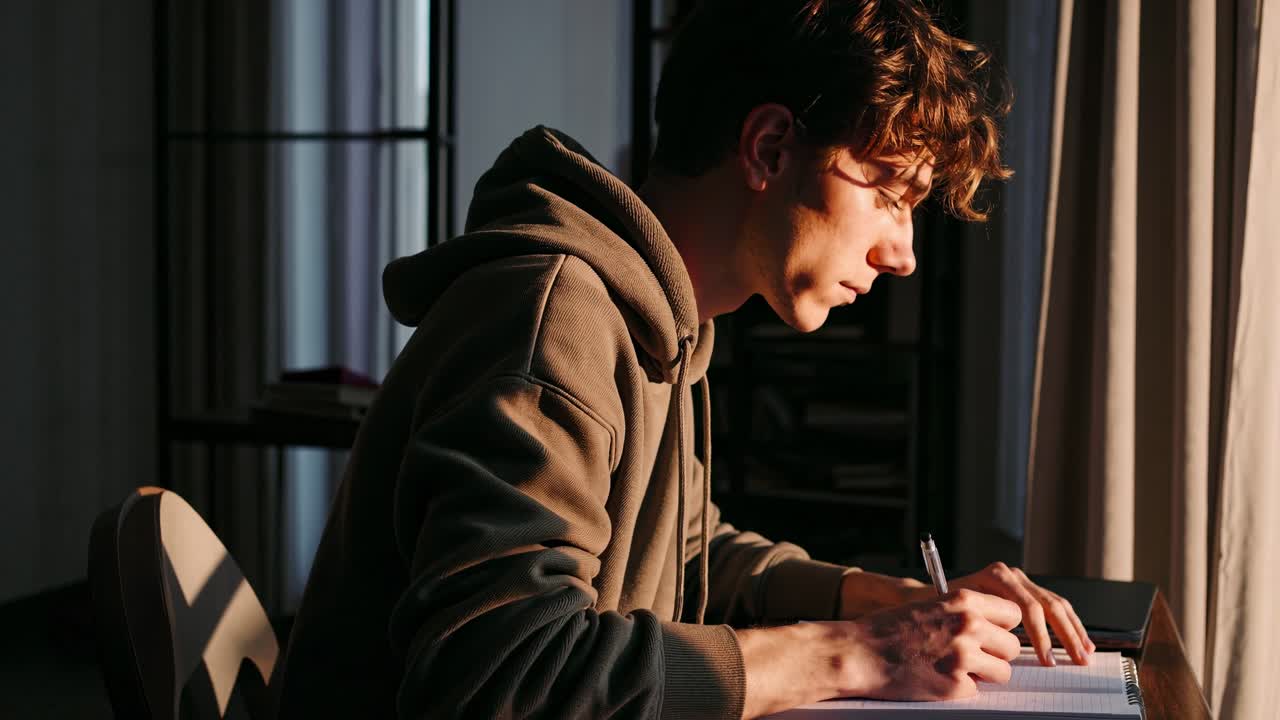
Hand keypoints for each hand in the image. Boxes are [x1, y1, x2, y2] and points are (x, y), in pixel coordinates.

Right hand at [831, 589, 1022, 701]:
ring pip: (1003, 672)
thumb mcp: (932, 605)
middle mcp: (969, 625)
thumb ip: (966, 613)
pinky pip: (978, 690)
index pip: (1013, 614)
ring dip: (984, 674)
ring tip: (955, 668)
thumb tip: (998, 628)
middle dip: (995, 654)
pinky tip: (939, 678)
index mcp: (964, 601)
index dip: (1002, 627)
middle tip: (970, 655)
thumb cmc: (889, 629)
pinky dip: (962, 688)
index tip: (990, 634)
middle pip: (1012, 647)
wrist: (860, 653)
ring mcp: (964, 657)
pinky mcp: (956, 685)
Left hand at [913, 562, 1095, 665]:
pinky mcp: (1028, 590)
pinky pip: (1054, 606)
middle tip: (1077, 660)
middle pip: (1048, 605)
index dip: (1040, 637)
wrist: (930, 594)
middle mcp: (1012, 575)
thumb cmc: (939, 608)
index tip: (1046, 661)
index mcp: (996, 576)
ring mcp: (1022, 581)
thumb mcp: (958, 614)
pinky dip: (1070, 625)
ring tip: (1085, 654)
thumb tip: (1008, 647)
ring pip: (1057, 604)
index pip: (1028, 608)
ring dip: (1074, 631)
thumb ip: (983, 625)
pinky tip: (1081, 641)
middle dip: (1065, 636)